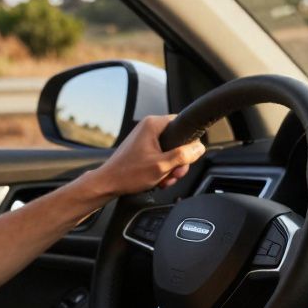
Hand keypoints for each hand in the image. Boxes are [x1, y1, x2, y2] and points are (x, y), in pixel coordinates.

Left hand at [85, 115, 206, 199]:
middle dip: (179, 161)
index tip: (188, 156)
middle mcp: (149, 127)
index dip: (189, 141)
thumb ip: (183, 155)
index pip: (182, 123)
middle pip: (178, 141)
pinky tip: (158, 179)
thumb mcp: (162, 166)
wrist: (108, 183)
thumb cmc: (129, 174)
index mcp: (153, 125)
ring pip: (170, 151)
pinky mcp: (142, 149)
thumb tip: (199, 148)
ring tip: (163, 179)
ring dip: (171, 168)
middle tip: (174, 173)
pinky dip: (162, 168)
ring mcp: (145, 138)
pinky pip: (161, 156)